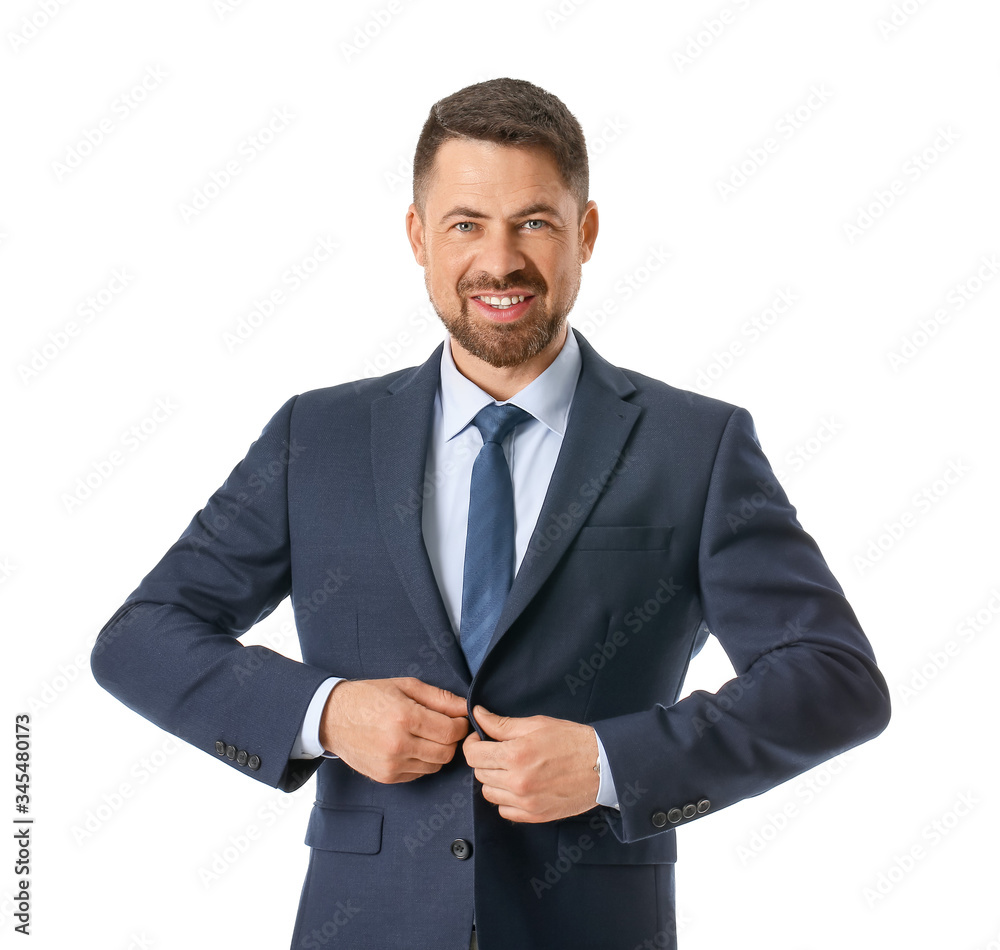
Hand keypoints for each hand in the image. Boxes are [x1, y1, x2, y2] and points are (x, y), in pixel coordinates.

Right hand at [319, 677, 469, 783]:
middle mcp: (398, 744)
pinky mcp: (386, 776)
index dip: (461, 725)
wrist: (332, 717)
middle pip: (446, 752)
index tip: (458, 719)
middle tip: (444, 727)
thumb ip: (439, 697)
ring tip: (425, 735)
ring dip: (437, 752)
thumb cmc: (370, 697)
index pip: (450, 731)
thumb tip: (465, 707)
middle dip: (451, 740)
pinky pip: (419, 774)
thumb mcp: (405, 686)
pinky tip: (411, 746)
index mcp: (405, 717)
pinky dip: (422, 762)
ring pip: (435, 766)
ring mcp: (391, 764)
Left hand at [462, 706, 599, 822]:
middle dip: (484, 759)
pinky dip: (506, 799)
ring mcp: (525, 802)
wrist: (602, 765)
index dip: (472, 744)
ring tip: (509, 768)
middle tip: (498, 750)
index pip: (473, 755)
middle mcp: (517, 782)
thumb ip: (502, 724)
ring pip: (489, 794)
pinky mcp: (535, 816)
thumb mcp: (536, 724)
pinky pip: (504, 810)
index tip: (479, 739)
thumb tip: (478, 715)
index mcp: (515, 755)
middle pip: (479, 773)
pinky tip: (518, 785)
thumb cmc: (571, 740)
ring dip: (493, 780)